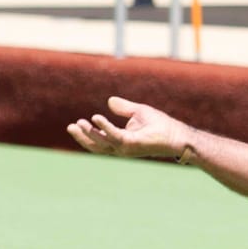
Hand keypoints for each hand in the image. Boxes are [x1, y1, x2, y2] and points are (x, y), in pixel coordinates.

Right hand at [67, 96, 187, 160]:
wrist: (176, 134)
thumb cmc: (160, 125)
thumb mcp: (138, 112)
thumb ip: (123, 108)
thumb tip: (109, 101)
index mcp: (121, 141)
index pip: (99, 140)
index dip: (87, 133)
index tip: (76, 123)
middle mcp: (121, 147)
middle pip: (96, 146)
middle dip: (82, 137)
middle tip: (70, 126)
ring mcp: (126, 147)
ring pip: (101, 143)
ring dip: (88, 133)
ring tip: (78, 123)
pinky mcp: (132, 143)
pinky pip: (114, 136)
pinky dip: (104, 127)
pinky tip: (95, 117)